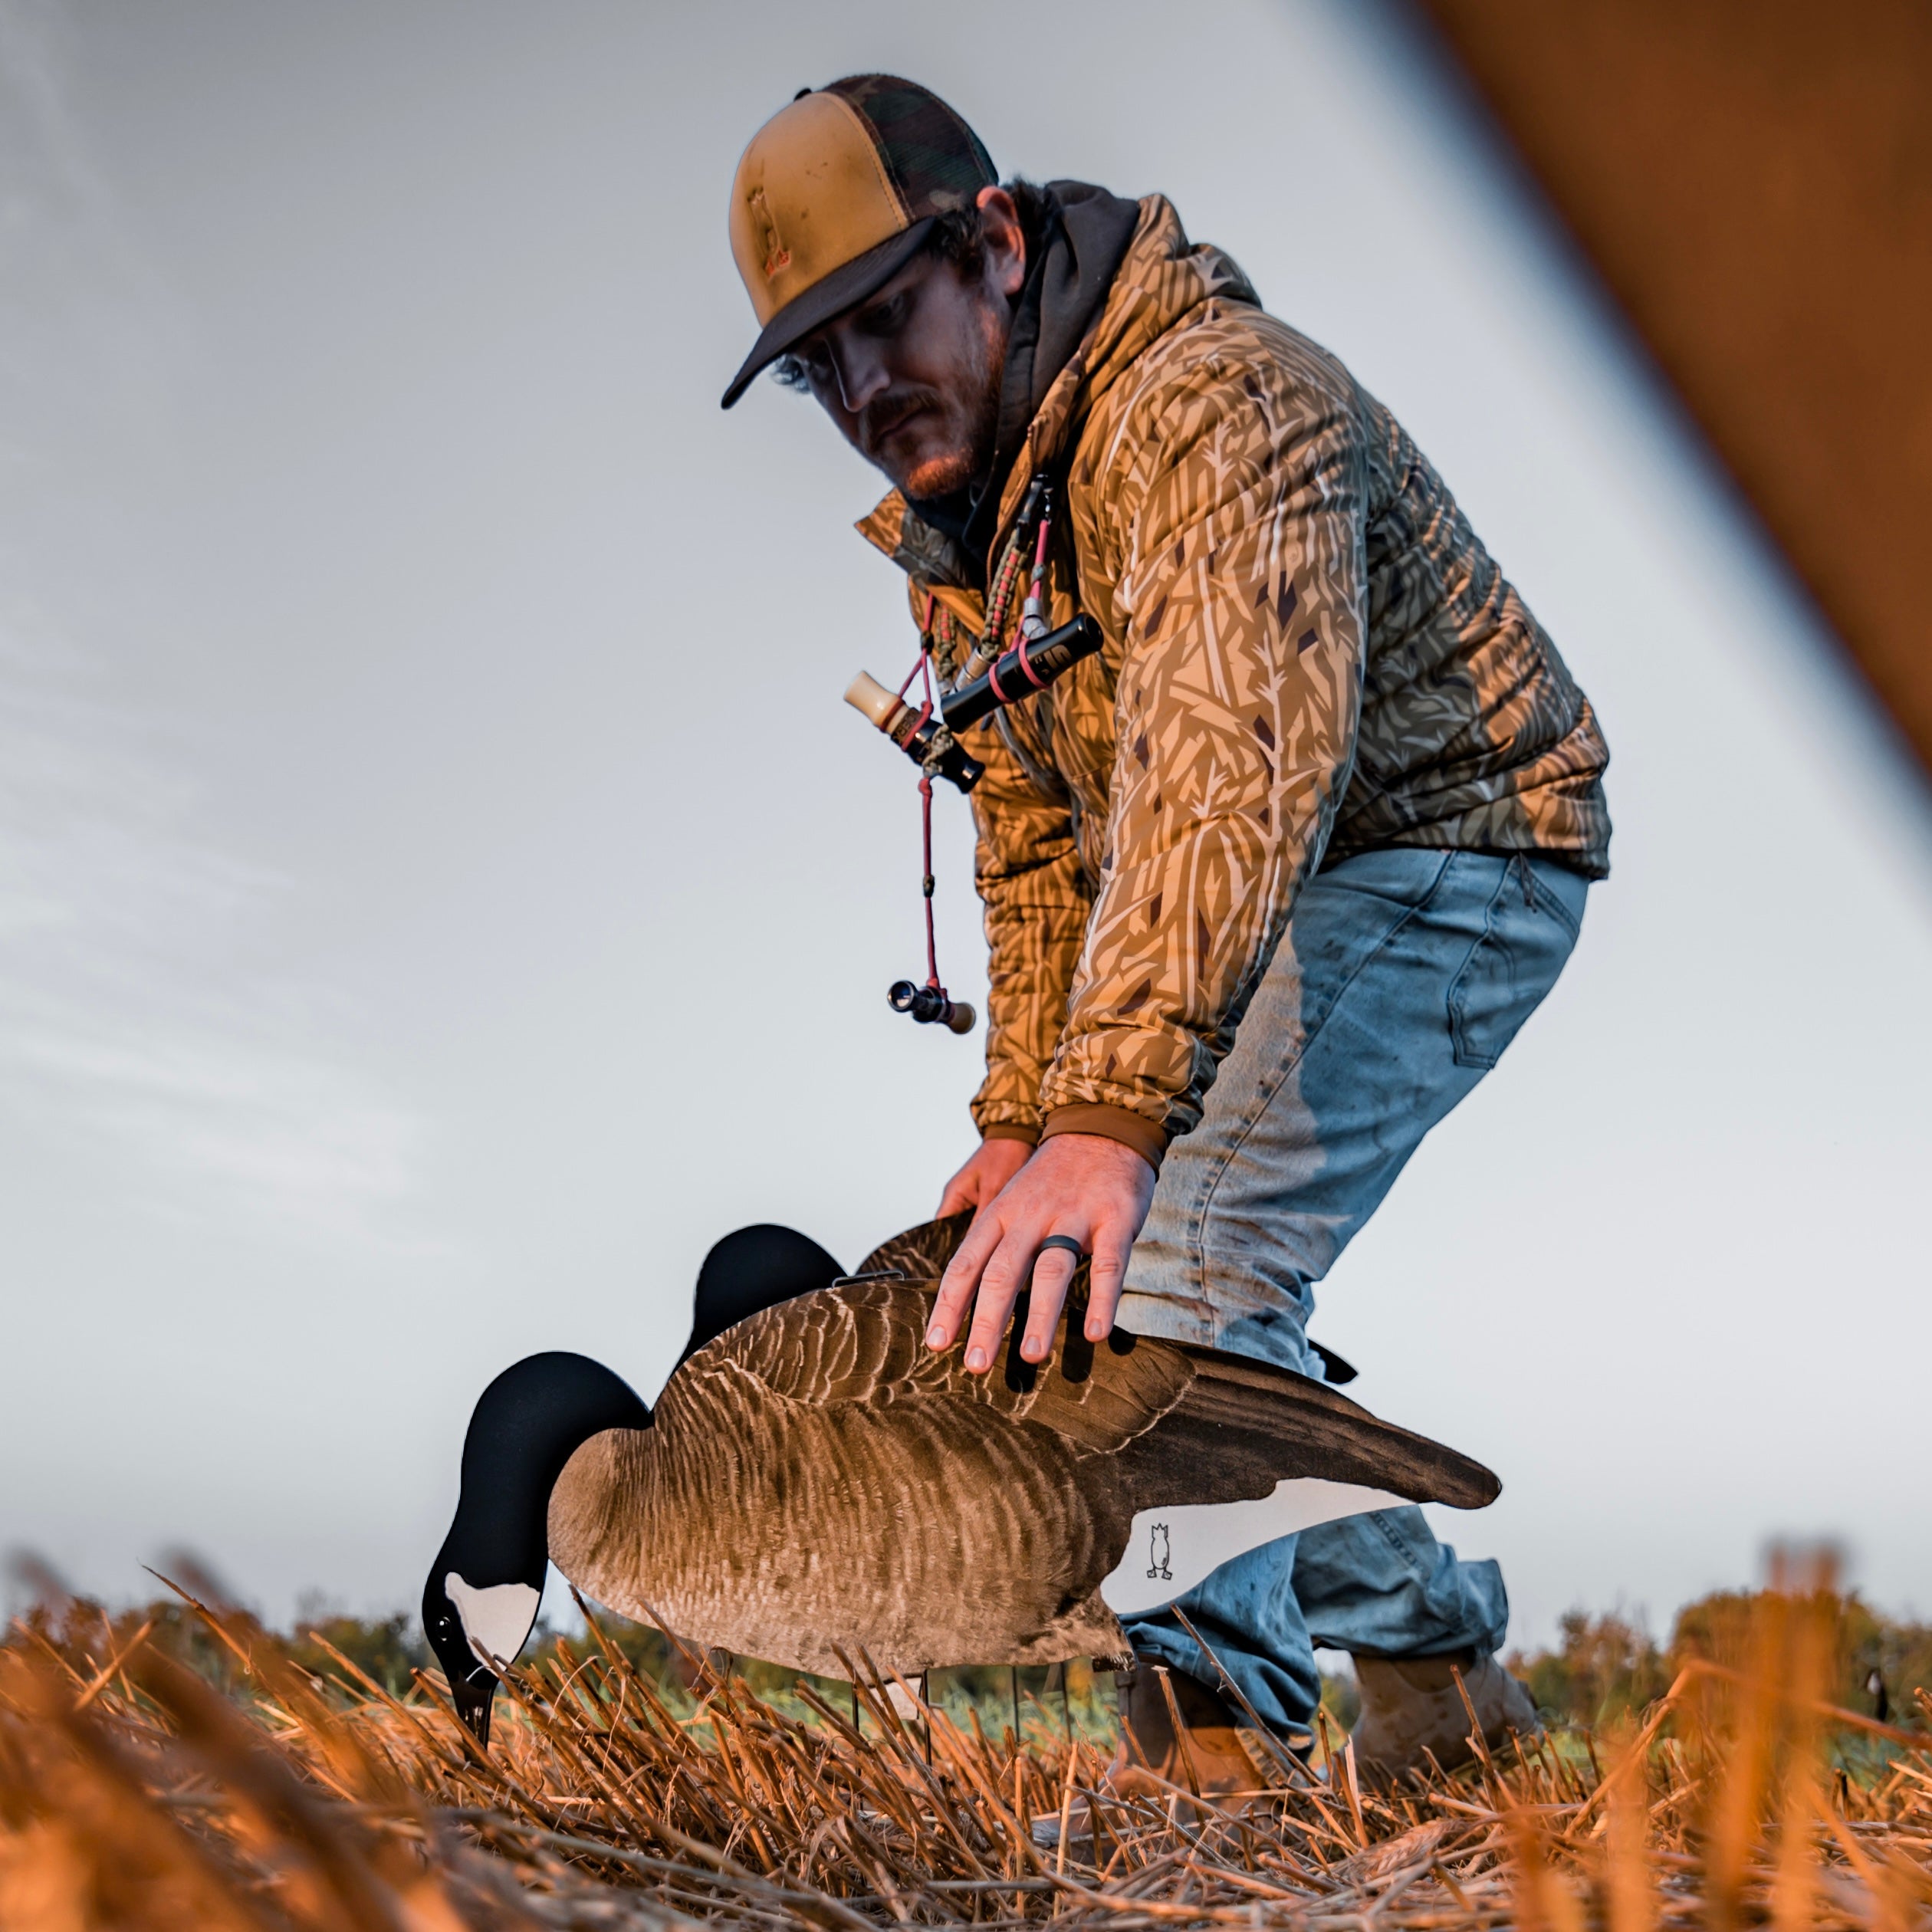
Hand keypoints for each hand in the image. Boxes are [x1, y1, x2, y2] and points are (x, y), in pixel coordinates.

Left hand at [926, 1133, 1156, 1372]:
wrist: (1101, 1124)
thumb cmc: (1051, 1176)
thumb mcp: (1010, 1197)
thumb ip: (991, 1240)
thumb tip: (962, 1291)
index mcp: (1000, 1213)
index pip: (966, 1263)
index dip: (950, 1304)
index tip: (938, 1343)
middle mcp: (1031, 1216)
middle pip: (1002, 1272)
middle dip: (987, 1321)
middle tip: (976, 1365)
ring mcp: (1073, 1217)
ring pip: (1051, 1271)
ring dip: (1040, 1315)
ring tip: (1032, 1356)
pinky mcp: (1115, 1219)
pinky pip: (1107, 1265)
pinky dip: (1101, 1300)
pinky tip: (1095, 1332)